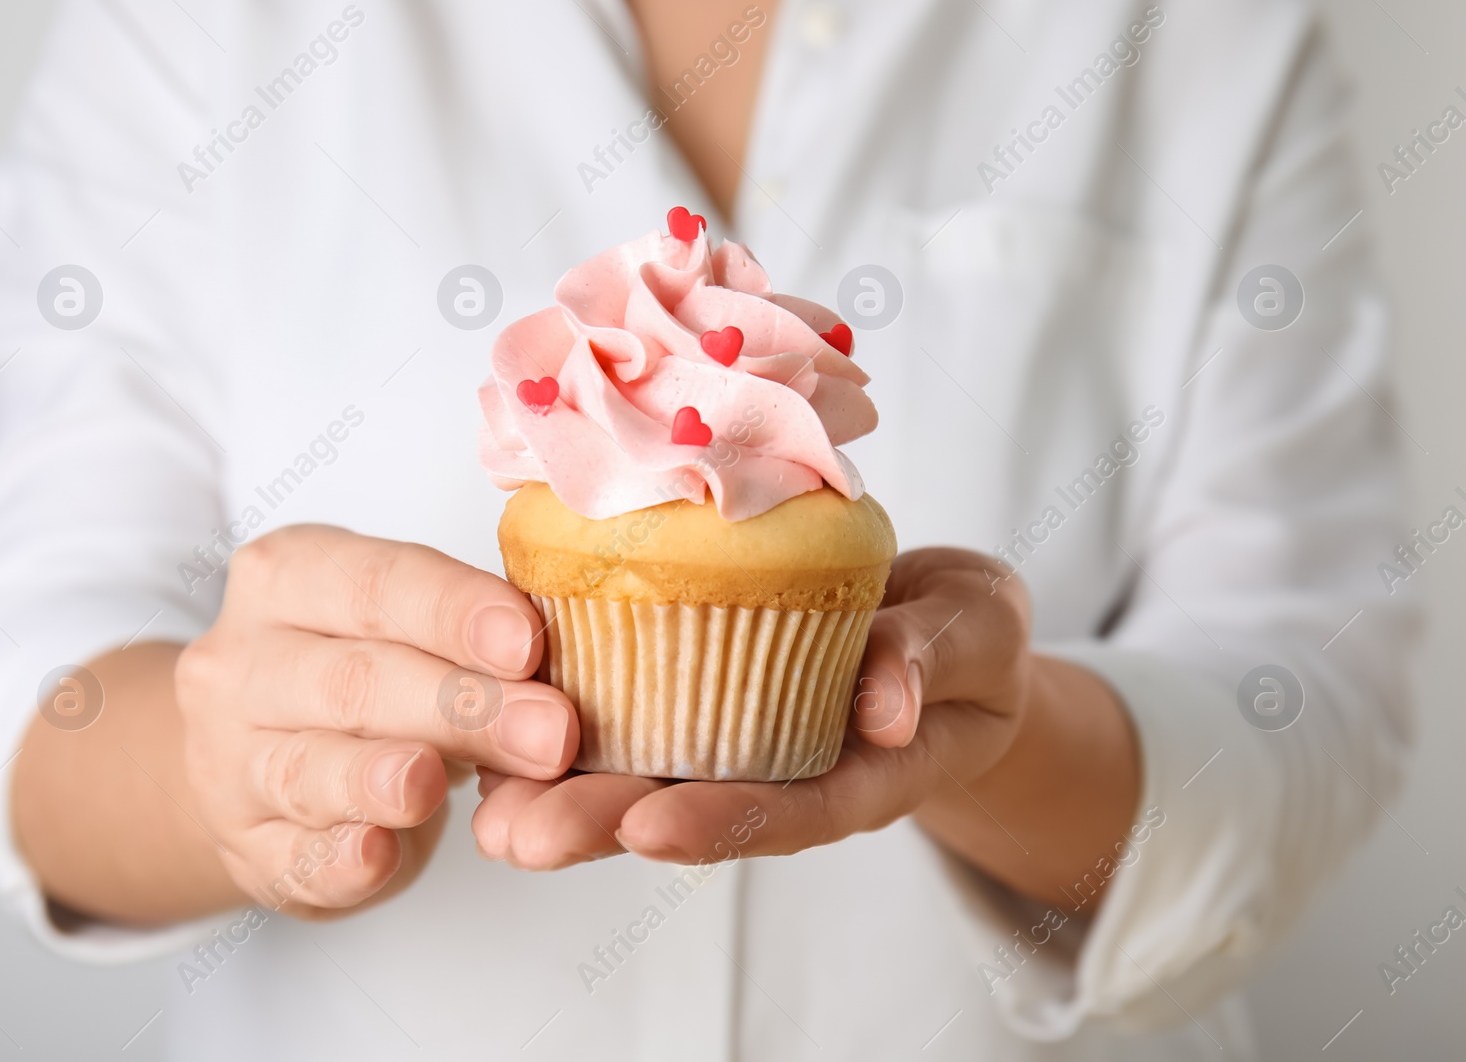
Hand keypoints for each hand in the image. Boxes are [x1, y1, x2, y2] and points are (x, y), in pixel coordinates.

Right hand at [174, 525, 578, 917]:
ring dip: (381, 779)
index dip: (454, 611)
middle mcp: (243, 664)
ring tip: (437, 785)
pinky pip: (288, 858)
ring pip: (307, 770)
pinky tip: (377, 856)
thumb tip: (561, 666)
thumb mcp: (403, 624)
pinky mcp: (244, 847)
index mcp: (289, 579)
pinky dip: (336, 860)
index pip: (374, 583)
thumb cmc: (360, 669)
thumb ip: (469, 636)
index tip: (526, 642)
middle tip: (551, 736)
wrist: (257, 754)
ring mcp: (231, 761)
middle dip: (460, 708)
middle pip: (352, 681)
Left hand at [472, 548, 1137, 905]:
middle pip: (692, 807)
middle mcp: (784, 767)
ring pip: (646, 771)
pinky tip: (498, 722)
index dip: (721, 821)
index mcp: (859, 769)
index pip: (788, 807)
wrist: (948, 629)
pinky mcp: (703, 690)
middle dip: (602, 824)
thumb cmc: (970, 638)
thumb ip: (937, 658)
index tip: (652, 828)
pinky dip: (568, 717)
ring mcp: (738, 736)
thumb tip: (887, 704)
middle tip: (519, 836)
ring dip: (562, 789)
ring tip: (486, 809)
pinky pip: (633, 707)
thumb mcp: (979, 630)